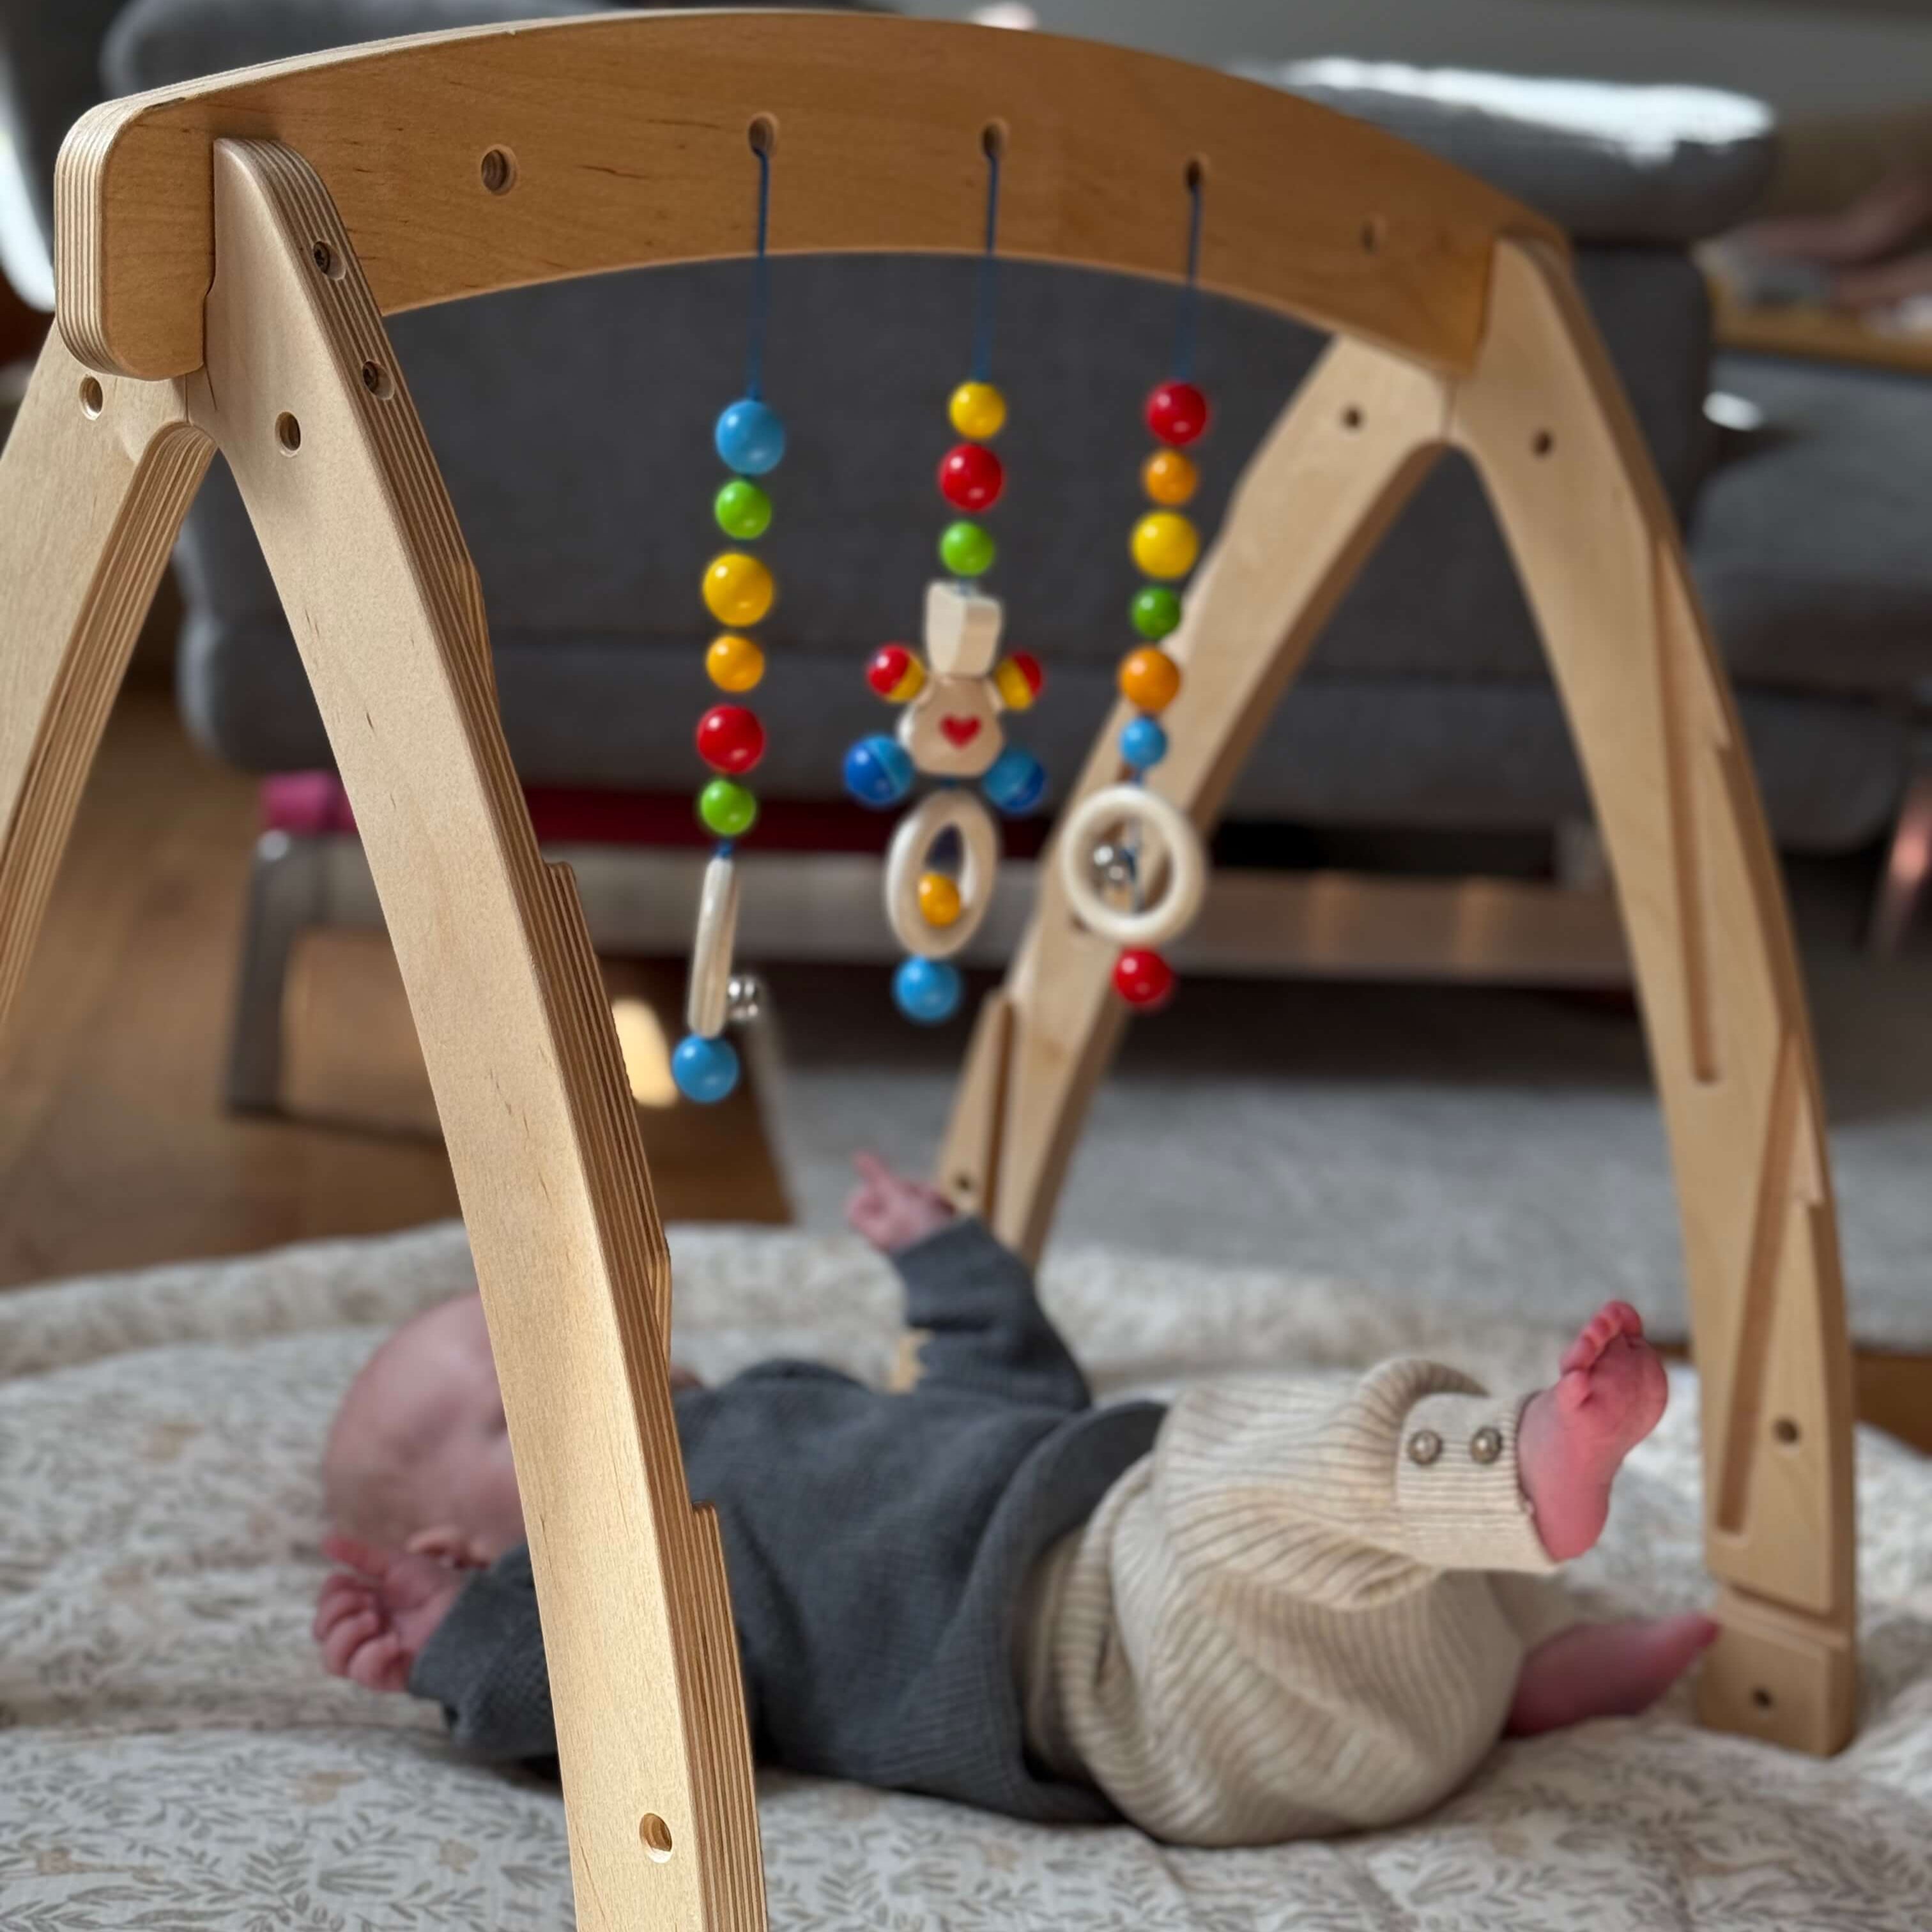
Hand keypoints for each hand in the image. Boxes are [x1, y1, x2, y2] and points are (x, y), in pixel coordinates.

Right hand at [314, 1534, 467, 1692]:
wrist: (468, 1607)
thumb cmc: (436, 1585)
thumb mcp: (396, 1564)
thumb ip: (361, 1555)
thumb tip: (325, 1541)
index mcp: (363, 1607)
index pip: (325, 1607)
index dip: (331, 1594)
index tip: (357, 1583)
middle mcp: (364, 1633)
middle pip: (321, 1633)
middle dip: (337, 1611)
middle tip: (371, 1602)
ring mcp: (374, 1655)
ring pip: (332, 1660)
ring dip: (347, 1634)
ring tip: (375, 1619)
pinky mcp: (389, 1674)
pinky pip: (362, 1673)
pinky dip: (371, 1654)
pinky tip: (393, 1641)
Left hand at [844, 1151, 954, 1252]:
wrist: (957, 1260)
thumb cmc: (923, 1233)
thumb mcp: (900, 1199)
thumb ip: (880, 1178)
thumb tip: (858, 1156)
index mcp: (875, 1231)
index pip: (857, 1208)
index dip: (867, 1192)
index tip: (882, 1187)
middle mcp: (890, 1234)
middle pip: (888, 1198)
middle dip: (909, 1189)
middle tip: (919, 1194)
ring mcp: (910, 1234)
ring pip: (913, 1201)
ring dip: (928, 1196)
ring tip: (937, 1203)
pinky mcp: (930, 1234)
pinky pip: (930, 1211)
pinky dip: (938, 1207)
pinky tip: (948, 1211)